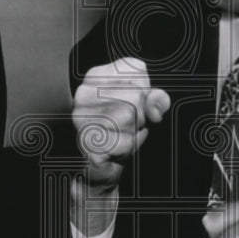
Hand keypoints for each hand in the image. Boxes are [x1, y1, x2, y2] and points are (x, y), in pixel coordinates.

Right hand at [71, 58, 169, 235]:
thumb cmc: (119, 132)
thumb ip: (156, 99)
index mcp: (95, 76)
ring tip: (120, 136)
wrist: (97, 167)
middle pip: (136, 95)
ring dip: (133, 132)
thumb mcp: (143, 110)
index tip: (134, 103)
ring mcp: (82, 117)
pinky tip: (115, 149)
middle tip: (127, 125)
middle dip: (141, 115)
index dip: (145, 90)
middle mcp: (84, 93)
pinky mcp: (86, 141)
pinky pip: (124, 142)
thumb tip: (156, 104)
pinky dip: (127, 148)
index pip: (136, 70)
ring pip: (130, 117)